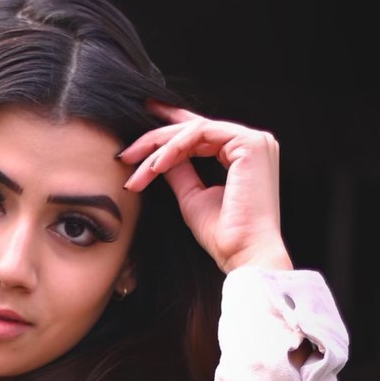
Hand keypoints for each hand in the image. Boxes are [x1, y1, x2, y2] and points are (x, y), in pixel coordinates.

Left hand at [118, 102, 291, 274]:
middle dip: (155, 141)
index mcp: (244, 155)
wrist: (244, 254)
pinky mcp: (250, 143)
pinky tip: (155, 167)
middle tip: (125, 156)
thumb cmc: (224, 235)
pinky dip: (174, 148)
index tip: (140, 134)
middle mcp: (253, 143)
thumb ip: (179, 172)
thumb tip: (158, 157)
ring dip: (159, 148)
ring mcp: (254, 141)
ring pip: (194, 130)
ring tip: (136, 168)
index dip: (170, 126)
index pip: (201, 133)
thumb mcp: (193, 197)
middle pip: (194, 129)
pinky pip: (200, 134)